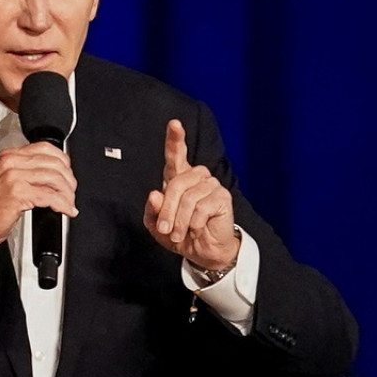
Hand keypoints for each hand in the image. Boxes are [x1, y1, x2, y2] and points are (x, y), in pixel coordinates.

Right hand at [0, 143, 77, 250]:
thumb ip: (23, 173)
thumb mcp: (2, 181)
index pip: (45, 148)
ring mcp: (13, 178)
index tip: (68, 173)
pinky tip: (65, 210)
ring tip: (69, 203)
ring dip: (67, 193)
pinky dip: (62, 204)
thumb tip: (48, 175)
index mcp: (8, 157)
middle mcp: (11, 163)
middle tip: (71, 191)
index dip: (63, 161)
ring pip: (54, 178)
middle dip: (69, 179)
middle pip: (53, 162)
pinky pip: (49, 196)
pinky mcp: (17, 195)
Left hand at [143, 119, 239, 270]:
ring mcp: (211, 185)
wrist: (203, 252)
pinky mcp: (222, 197)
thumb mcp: (158, 226)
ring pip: (188, 198)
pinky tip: (196, 229)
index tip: (174, 124)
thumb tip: (154, 195)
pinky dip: (194, 223)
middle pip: (175, 183)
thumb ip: (153, 211)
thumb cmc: (180, 235)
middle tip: (165, 229)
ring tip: (180, 234)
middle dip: (167, 210)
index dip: (175, 139)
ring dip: (180, 220)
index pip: (176, 155)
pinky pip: (201, 208)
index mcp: (179, 178)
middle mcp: (196, 177)